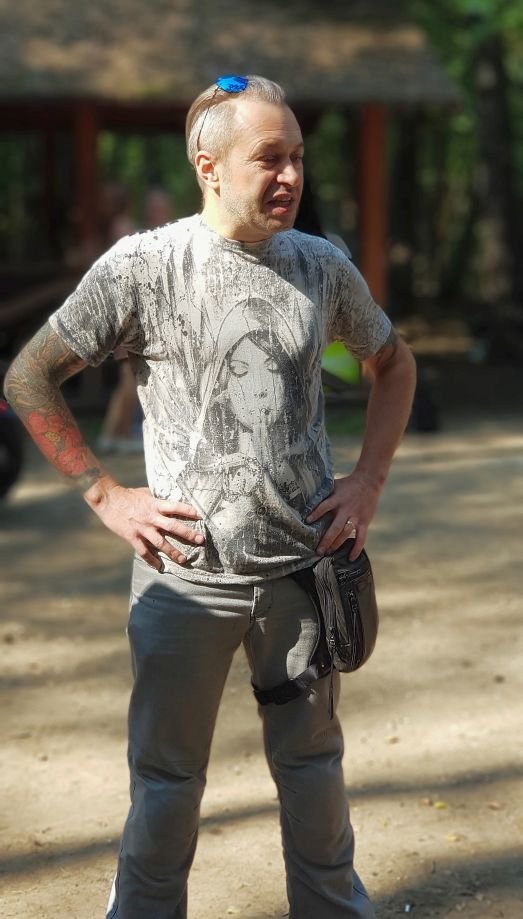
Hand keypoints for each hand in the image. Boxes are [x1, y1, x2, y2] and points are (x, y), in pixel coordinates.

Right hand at [84, 478, 203, 570]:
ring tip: (184, 560)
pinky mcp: (132, 537)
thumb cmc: (127, 495)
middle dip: (188, 534)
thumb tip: (169, 499)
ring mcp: (142, 528)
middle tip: (200, 540)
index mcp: (155, 504)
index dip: (188, 511)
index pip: (176, 507)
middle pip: (173, 526)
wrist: (108, 499)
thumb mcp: (146, 493)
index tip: (201, 516)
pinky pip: (143, 551)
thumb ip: (157, 499)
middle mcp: (151, 517)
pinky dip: (151, 560)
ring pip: (160, 543)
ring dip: (173, 552)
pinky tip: (159, 566)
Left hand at [306, 471, 380, 559]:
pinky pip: (361, 537)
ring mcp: (356, 517)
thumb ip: (323, 493)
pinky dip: (356, 548)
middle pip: (335, 527)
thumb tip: (306, 498)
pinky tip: (351, 558)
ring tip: (328, 553)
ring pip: (345, 534)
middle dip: (326, 540)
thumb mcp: (334, 485)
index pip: (325, 506)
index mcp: (337, 499)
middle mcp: (346, 509)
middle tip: (318, 551)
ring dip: (337, 545)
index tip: (307, 521)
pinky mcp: (364, 522)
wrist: (369, 481)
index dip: (316, 513)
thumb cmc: (348, 484)